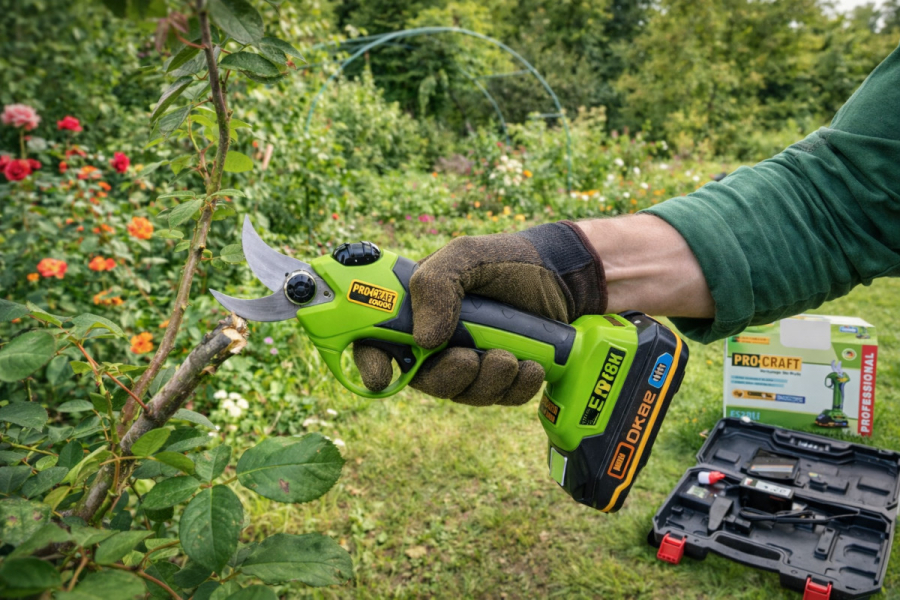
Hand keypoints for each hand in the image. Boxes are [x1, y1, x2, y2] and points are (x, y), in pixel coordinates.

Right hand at [353, 221, 606, 405]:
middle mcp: (436, 341)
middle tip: (471, 359)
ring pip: (463, 393)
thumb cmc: (507, 260)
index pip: (375, 342)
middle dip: (448, 376)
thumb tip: (423, 340)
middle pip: (423, 380)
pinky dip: (516, 388)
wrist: (562, 276)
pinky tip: (532, 367)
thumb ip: (436, 284)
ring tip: (512, 357)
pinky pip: (499, 399)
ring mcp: (469, 362)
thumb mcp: (467, 256)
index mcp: (415, 310)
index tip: (381, 376)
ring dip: (487, 382)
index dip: (370, 363)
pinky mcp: (501, 378)